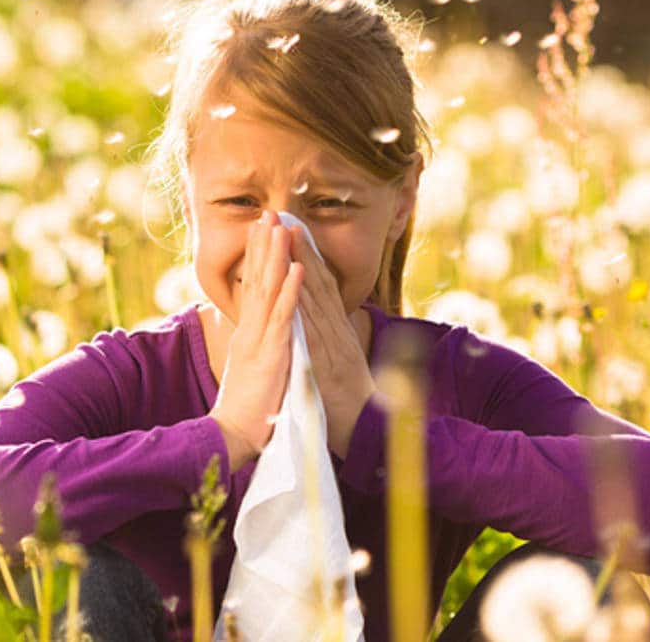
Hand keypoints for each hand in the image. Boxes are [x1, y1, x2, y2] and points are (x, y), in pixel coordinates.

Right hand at [208, 211, 303, 471]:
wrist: (233, 436)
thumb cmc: (246, 410)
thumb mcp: (251, 370)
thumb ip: (255, 347)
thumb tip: (257, 333)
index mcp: (247, 334)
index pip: (252, 287)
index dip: (257, 257)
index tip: (261, 230)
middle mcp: (250, 331)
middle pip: (256, 280)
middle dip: (263, 245)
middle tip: (267, 213)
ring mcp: (259, 341)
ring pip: (268, 290)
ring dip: (275, 257)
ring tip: (280, 227)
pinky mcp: (271, 354)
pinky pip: (283, 318)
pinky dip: (290, 291)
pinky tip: (297, 268)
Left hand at [286, 224, 376, 458]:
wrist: (365, 433)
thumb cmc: (346, 402)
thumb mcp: (336, 363)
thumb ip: (329, 340)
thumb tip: (320, 322)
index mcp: (336, 331)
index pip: (319, 286)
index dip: (305, 256)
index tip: (290, 228)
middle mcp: (336, 331)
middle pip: (317, 282)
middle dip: (301, 248)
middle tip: (284, 216)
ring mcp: (333, 344)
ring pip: (315, 298)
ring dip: (302, 264)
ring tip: (287, 234)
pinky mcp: (327, 362)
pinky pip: (313, 330)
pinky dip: (305, 305)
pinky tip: (295, 283)